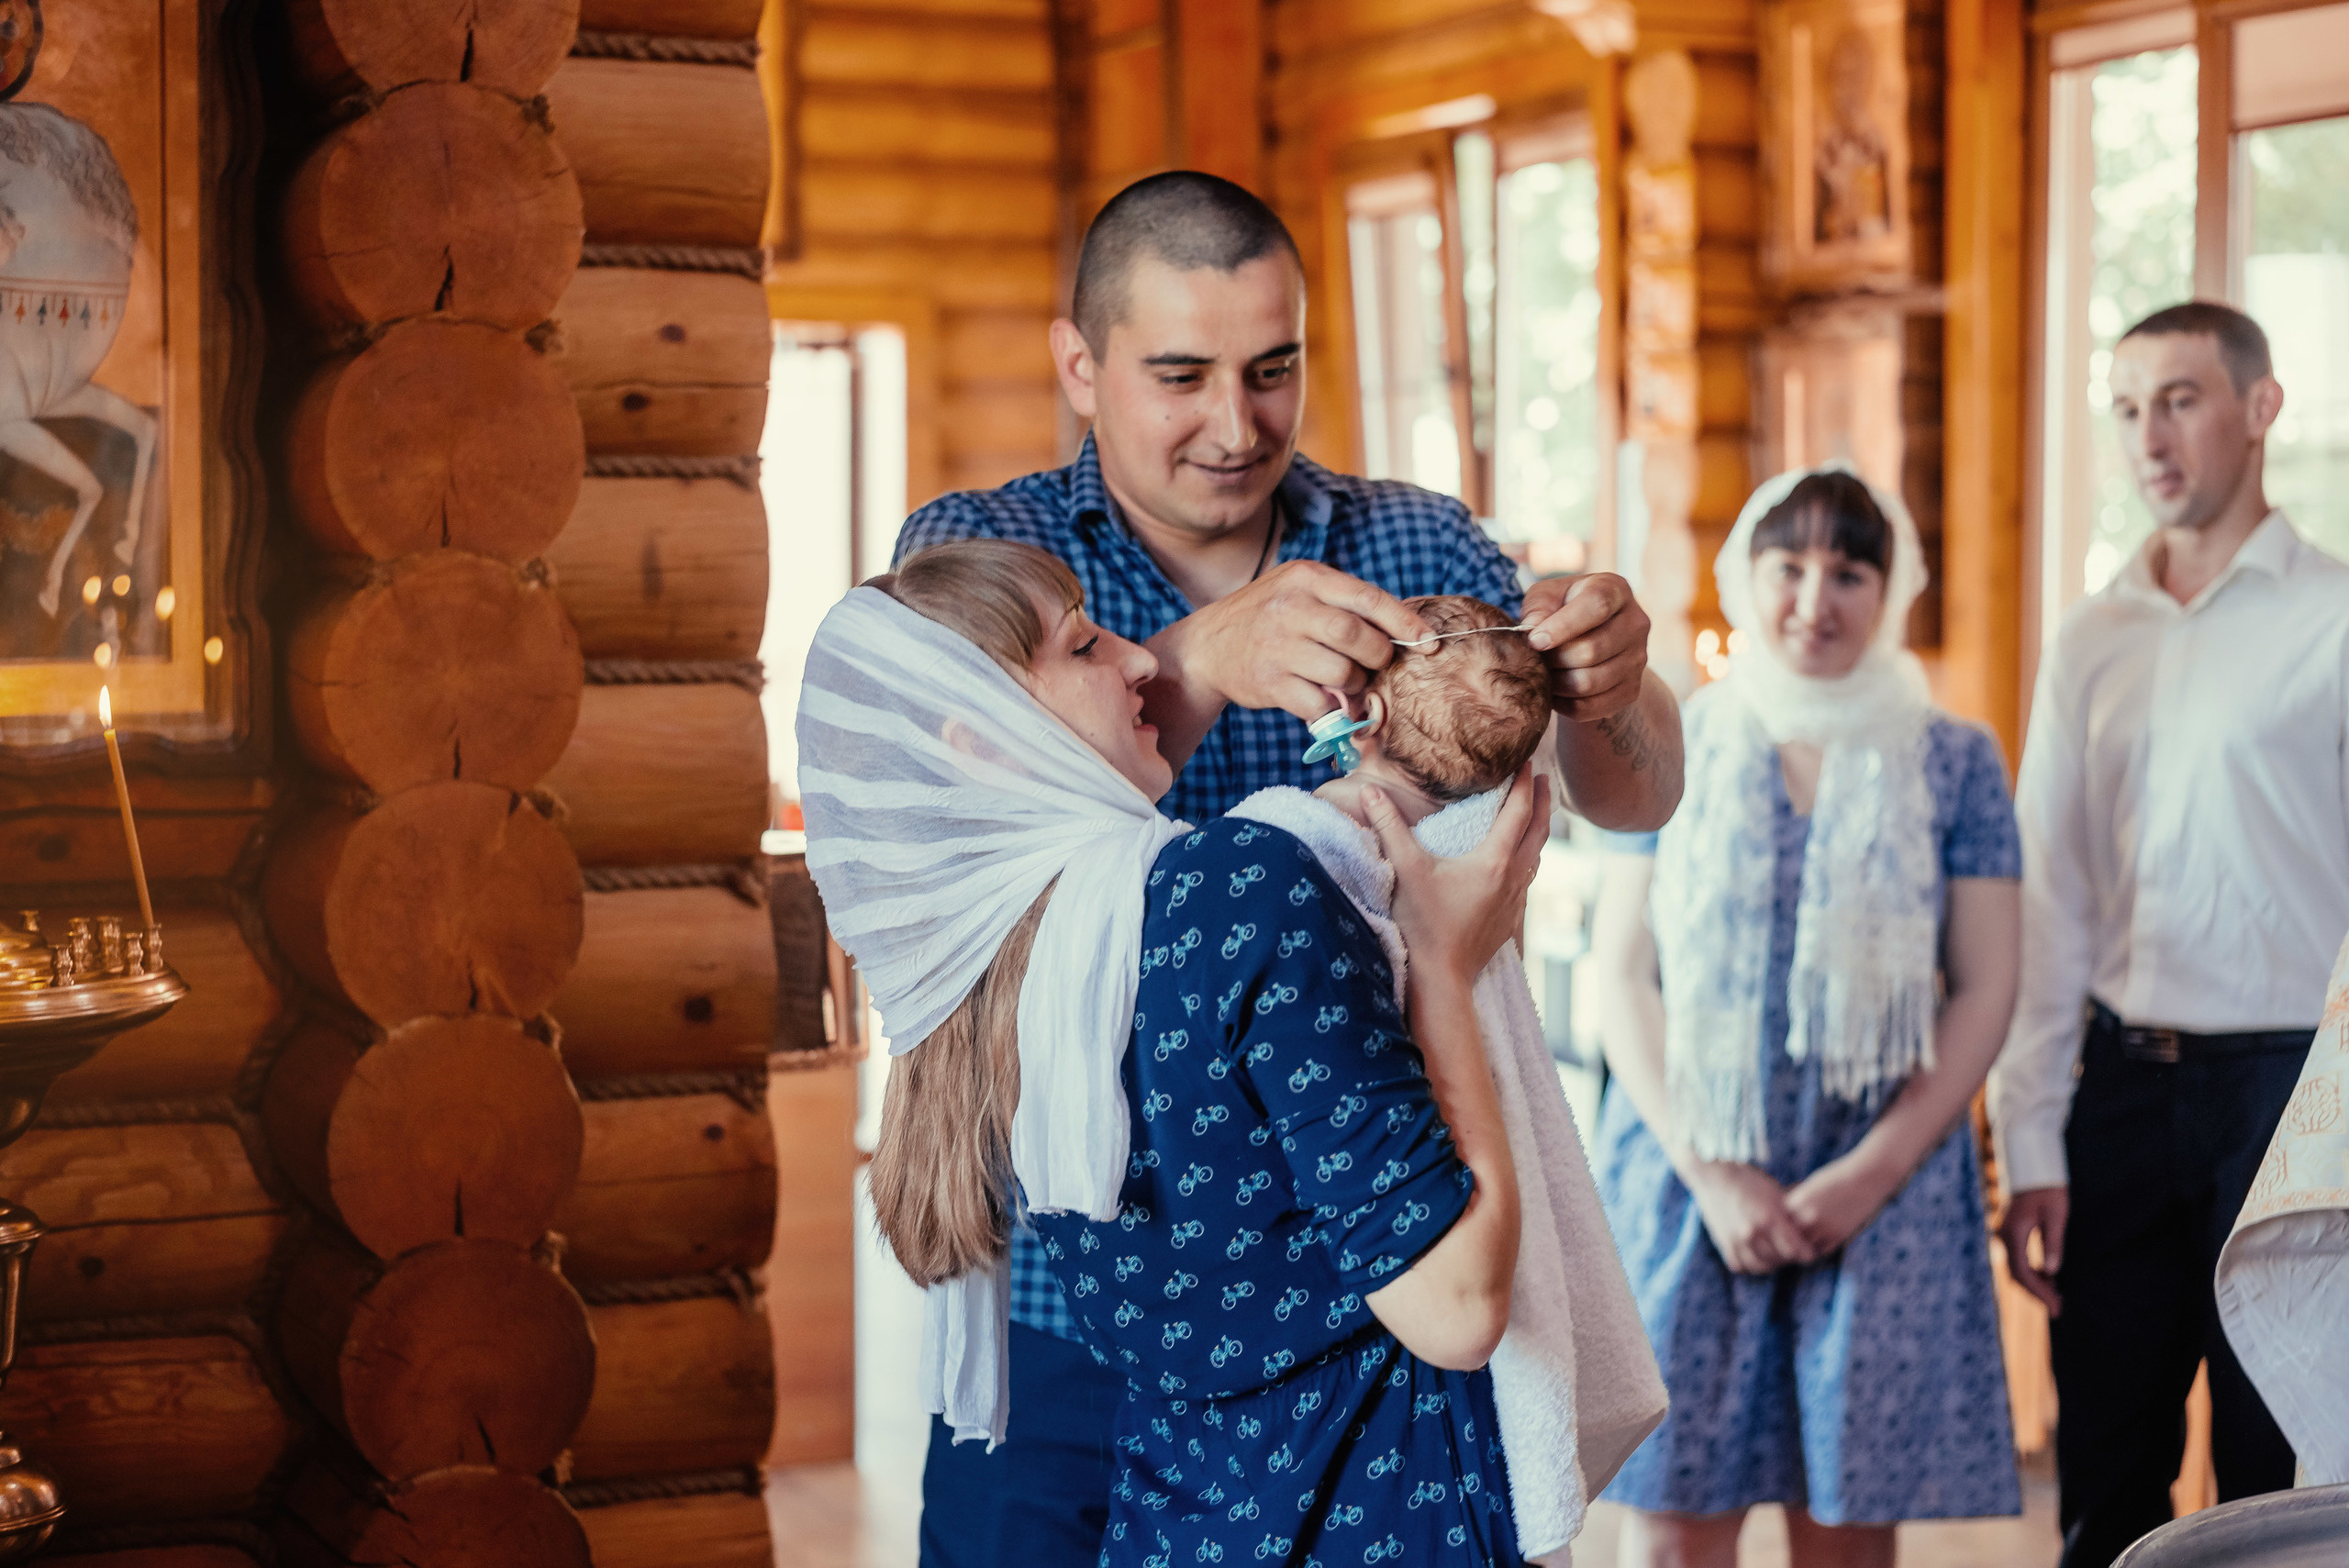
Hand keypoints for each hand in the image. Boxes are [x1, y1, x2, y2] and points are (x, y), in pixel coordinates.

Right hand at [1169, 560, 1427, 722]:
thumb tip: (1405, 631)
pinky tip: (1323, 699)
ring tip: (1345, 681)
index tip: (1429, 641)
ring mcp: (1277, 646)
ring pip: (1343, 672)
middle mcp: (1290, 607)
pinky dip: (1330, 708)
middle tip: (1376, 663)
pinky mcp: (1269, 682)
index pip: (1368, 598)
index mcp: (1306, 578)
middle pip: (1358, 637)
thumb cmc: (1268, 618)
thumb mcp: (1299, 591)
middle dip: (1378, 656)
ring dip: (1354, 684)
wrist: (1207, 646)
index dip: (1405, 622)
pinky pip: (1320, 703)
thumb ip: (1343, 603)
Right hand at [1361, 764, 1548, 988]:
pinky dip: (1529, 857)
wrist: (1441, 979)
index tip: (1528, 761)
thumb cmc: (1423, 925)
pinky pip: (1528, 878)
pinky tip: (1519, 861)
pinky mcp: (1511, 918)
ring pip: (1537, 855)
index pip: (1518, 811)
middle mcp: (1513, 877)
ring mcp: (1515, 900)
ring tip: (1535, 814)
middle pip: (1539, 830)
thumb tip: (1370, 792)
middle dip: (1543, 801)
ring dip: (1538, 829)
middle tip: (1543, 778)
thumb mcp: (1406, 870)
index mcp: (1494, 860)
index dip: (1525, 783)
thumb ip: (1389, 828)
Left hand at [1520, 573, 1650, 722]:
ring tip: (1544, 674)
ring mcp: (1638, 659)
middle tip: (1536, 659)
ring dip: (1557, 683)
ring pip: (1590, 682)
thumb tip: (1534, 631)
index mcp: (1615, 590)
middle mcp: (1636, 623)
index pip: (1596, 606)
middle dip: (1554, 659)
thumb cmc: (1562, 609)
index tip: (1536, 641)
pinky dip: (1565, 704)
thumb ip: (1538, 607)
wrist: (1589, 636)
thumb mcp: (1547, 596)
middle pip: (1592, 650)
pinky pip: (1591, 707)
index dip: (1563, 626)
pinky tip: (1555, 691)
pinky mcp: (1632, 689)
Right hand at [1684, 1160, 1818, 1274]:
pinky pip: (1741, 1265)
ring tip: (1776, 1256)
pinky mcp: (1724, 1243)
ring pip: (1761, 1266)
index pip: (1798, 1250)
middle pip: (1781, 1260)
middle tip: (1794, 1253)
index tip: (1808, 1249)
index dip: (1806, 1253)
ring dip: (1772, 1264)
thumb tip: (1814, 1223)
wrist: (1715, 1177)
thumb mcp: (1775, 1194)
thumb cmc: (1750, 1182)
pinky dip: (1750, 1264)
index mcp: (1770, 1218)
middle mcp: (1753, 1232)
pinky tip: (1756, 1256)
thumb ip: (1793, 1213)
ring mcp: (1736, 1239)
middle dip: (1790, 1258)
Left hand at [1783, 1151, 1899, 1256]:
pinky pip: (1820, 1250)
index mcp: (1798, 1200)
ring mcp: (1824, 1228)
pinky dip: (1816, 1249)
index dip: (1780, 1221)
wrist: (1866, 1179)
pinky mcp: (1838, 1236)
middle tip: (1787, 1238)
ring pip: (1803, 1246)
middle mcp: (1808, 1216)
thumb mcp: (1811, 1186)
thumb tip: (1786, 1216)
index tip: (1781, 1221)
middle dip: (1788, 1235)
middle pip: (1788, 1234)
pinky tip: (1815, 1244)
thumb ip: (1798, 1201)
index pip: (1779, 1218)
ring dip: (1801, 1245)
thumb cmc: (1836, 1178)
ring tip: (1800, 1243)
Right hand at [1998, 1186, 2068, 1316]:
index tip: (2056, 1307)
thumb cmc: (2048, 1188)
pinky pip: (2016, 1259)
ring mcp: (2004, 1234)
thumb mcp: (2056, 1215)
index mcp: (2014, 1232)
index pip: (2023, 1272)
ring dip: (2034, 1284)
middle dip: (2037, 1293)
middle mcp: (2004, 1236)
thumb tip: (2052, 1272)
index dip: (2039, 1292)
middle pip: (2016, 1274)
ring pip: (2015, 1268)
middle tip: (2058, 1309)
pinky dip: (2031, 1272)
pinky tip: (2048, 1277)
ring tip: (2056, 1296)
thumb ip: (2052, 1243)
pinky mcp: (2009, 1233)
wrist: (2033, 1168)